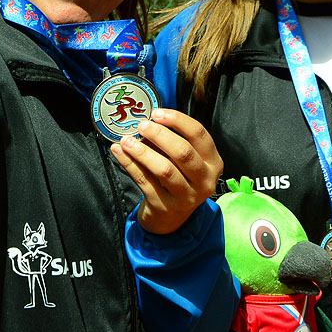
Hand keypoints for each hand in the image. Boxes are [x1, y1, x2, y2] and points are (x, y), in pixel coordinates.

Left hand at [110, 108, 222, 235]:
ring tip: (126, 140)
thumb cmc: (178, 179)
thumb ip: (172, 142)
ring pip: (164, 170)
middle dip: (160, 135)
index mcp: (213, 163)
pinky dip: (129, 164)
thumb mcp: (185, 162)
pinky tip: (118, 152)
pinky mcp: (165, 206)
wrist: (171, 218)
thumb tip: (146, 121)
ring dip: (142, 152)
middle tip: (142, 125)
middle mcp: (204, 180)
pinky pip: (145, 181)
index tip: (157, 113)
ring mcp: (186, 196)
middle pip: (183, 152)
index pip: (199, 135)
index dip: (178, 121)